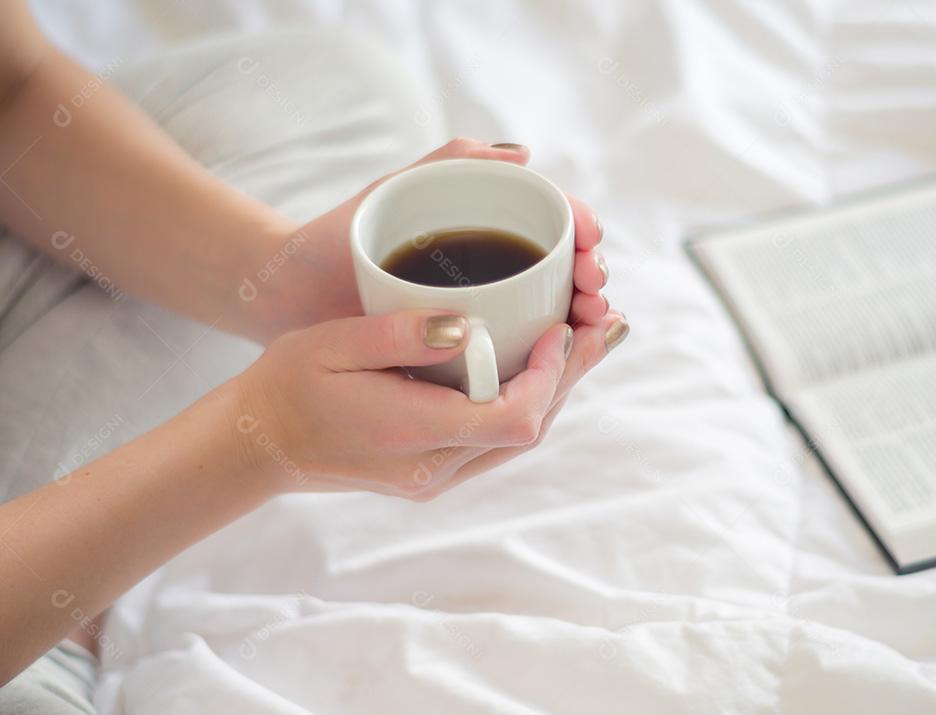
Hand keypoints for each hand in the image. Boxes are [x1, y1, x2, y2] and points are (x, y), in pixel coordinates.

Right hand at [231, 307, 625, 498]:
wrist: (259, 442)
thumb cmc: (290, 384)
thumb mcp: (336, 345)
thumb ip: (402, 336)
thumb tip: (470, 324)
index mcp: (415, 435)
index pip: (514, 417)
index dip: (552, 374)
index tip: (563, 327)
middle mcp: (434, 468)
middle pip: (530, 429)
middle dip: (572, 376)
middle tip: (606, 324)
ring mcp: (435, 477)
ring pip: (518, 439)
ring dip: (556, 390)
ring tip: (588, 341)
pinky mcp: (431, 472)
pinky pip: (496, 441)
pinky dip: (525, 403)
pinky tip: (541, 370)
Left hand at [251, 138, 609, 340]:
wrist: (286, 299)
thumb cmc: (332, 240)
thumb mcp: (389, 196)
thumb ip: (446, 165)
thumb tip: (522, 154)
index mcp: (482, 226)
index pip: (552, 222)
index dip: (582, 231)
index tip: (589, 244)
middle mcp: (490, 268)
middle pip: (561, 271)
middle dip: (591, 279)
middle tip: (594, 293)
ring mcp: (481, 312)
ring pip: (549, 314)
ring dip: (581, 321)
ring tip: (590, 328)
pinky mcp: (466, 353)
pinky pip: (517, 353)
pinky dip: (546, 358)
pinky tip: (561, 364)